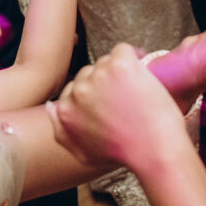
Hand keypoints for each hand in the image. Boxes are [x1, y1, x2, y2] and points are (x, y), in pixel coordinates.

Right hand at [47, 43, 192, 168]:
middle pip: (90, 73)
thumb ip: (61, 131)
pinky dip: (135, 57)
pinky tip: (143, 73)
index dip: (95, 93)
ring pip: (106, 61)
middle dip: (106, 81)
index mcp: (66, 111)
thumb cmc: (124, 155)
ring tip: (136, 90)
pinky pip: (123, 50)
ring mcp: (99, 77)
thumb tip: (52, 106)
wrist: (154, 150)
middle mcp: (78, 92)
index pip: (75, 88)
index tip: (111, 100)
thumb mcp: (83, 152)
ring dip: (120, 70)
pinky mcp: (120, 65)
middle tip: (126, 96)